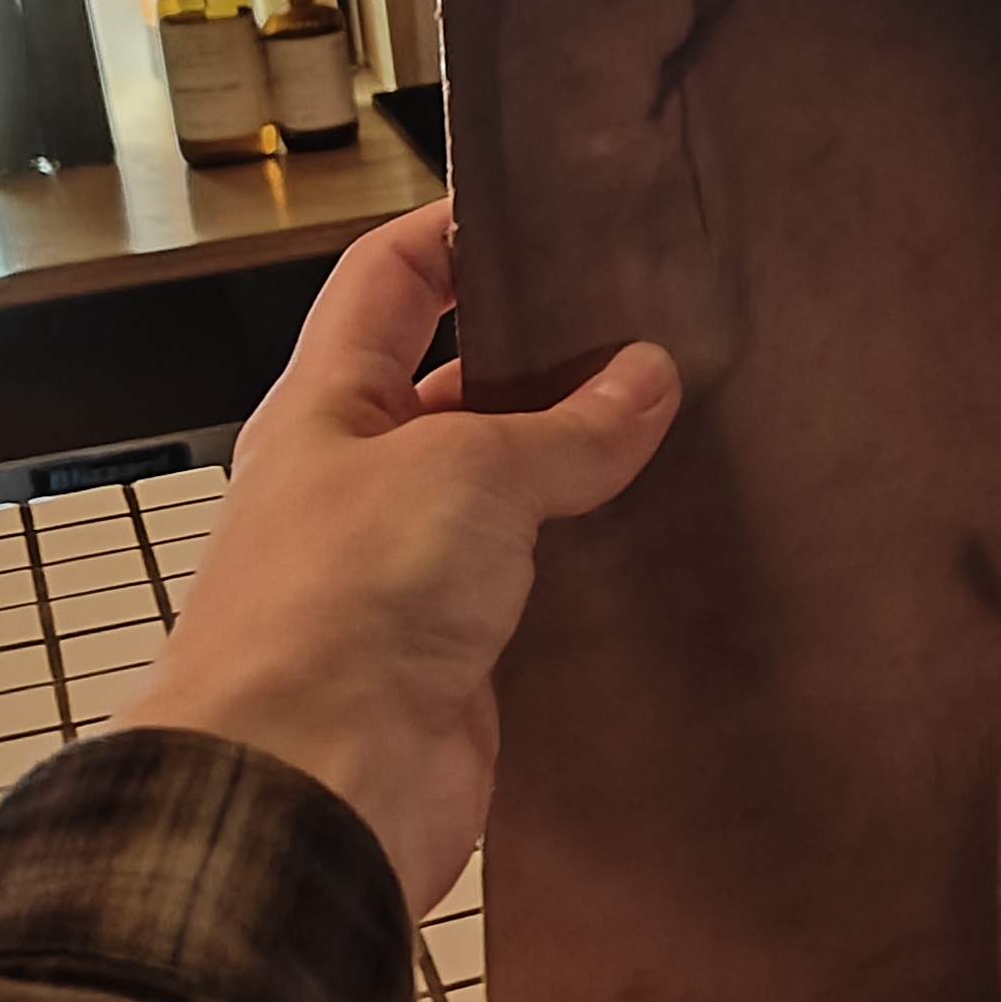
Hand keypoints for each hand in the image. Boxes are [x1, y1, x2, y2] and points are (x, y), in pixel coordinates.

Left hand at [114, 200, 679, 918]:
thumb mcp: (466, 473)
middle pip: (460, 388)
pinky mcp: (459, 661)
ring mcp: (409, 577)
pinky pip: (539, 594)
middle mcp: (361, 484)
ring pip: (510, 497)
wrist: (308, 792)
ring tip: (692, 423)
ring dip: (585, 470)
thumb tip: (647, 379)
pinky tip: (671, 547)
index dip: (458, 233)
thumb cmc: (339, 608)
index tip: (550, 209)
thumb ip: (565, 429)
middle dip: (550, 357)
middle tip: (657, 321)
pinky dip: (598, 572)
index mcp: (327, 409)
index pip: (388, 281)